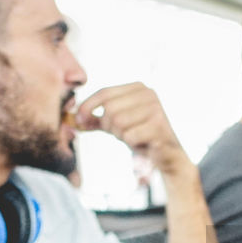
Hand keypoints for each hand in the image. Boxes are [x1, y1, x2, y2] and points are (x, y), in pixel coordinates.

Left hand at [77, 83, 192, 178]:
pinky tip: (141, 143)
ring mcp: (155, 108)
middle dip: (108, 126)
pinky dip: (130, 143)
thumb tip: (73, 119)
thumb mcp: (116, 125)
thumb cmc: (141, 136)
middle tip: (119, 134)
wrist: (167, 155)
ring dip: (120, 135)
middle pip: (109, 108)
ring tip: (132, 137)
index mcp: (138, 87)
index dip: (88, 106)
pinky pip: (128, 135)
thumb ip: (96, 120)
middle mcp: (148, 93)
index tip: (79, 119)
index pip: (104, 92)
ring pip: (117, 122)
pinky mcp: (159, 125)